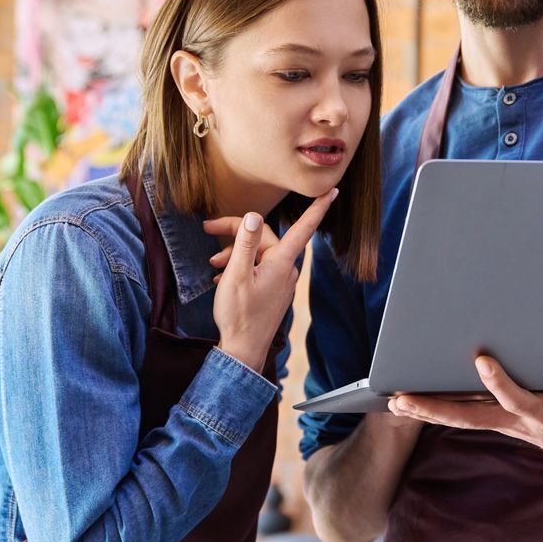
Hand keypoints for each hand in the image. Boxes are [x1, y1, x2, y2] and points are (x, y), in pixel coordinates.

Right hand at [206, 190, 334, 372]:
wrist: (243, 350)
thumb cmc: (239, 315)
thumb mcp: (236, 276)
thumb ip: (244, 244)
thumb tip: (253, 216)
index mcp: (280, 263)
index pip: (303, 228)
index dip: (317, 208)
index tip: (333, 190)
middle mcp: (286, 270)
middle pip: (264, 237)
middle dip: (236, 232)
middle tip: (208, 230)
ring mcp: (281, 281)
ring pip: (258, 253)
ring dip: (235, 253)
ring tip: (213, 264)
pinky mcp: (274, 291)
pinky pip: (259, 268)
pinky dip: (241, 267)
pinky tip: (223, 277)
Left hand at [388, 355, 542, 474]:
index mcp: (542, 417)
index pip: (517, 400)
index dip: (500, 383)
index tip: (482, 360)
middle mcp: (514, 421)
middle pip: (469, 417)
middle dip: (436, 410)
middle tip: (402, 402)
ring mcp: (500, 421)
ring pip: (458, 415)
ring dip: (426, 410)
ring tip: (393, 403)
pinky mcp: (495, 416)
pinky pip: (461, 410)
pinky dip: (435, 406)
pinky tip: (409, 400)